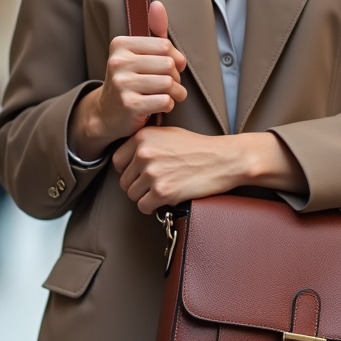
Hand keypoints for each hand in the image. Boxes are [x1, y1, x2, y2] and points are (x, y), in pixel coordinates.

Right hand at [68, 1, 187, 160]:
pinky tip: (161, 106)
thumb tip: (157, 5)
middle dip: (176, 78)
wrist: (106, 114)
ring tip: (169, 96)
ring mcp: (122, 84)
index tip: (170, 69)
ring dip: (176, 93)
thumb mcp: (138, 54)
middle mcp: (118, 62)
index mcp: (120, 45)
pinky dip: (169, 105)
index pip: (165, 46)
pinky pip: (165, 101)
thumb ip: (153, 31)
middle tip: (170, 85)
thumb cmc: (129, 81)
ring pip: (169, 83)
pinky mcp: (129, 105)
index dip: (174, 59)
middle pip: (168, 65)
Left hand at [112, 128, 306, 213]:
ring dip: (146, 196)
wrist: (224, 159)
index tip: (140, 174)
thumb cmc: (199, 148)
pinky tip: (166, 198)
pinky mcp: (162, 192)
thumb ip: (146, 143)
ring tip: (162, 190)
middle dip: (138, 185)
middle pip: (124, 181)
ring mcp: (152, 173)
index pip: (117, 161)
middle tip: (156, 184)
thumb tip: (129, 158)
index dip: (128, 171)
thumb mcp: (168, 134)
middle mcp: (143, 153)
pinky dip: (153, 207)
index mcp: (142, 137)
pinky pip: (144, 206)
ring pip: (132, 195)